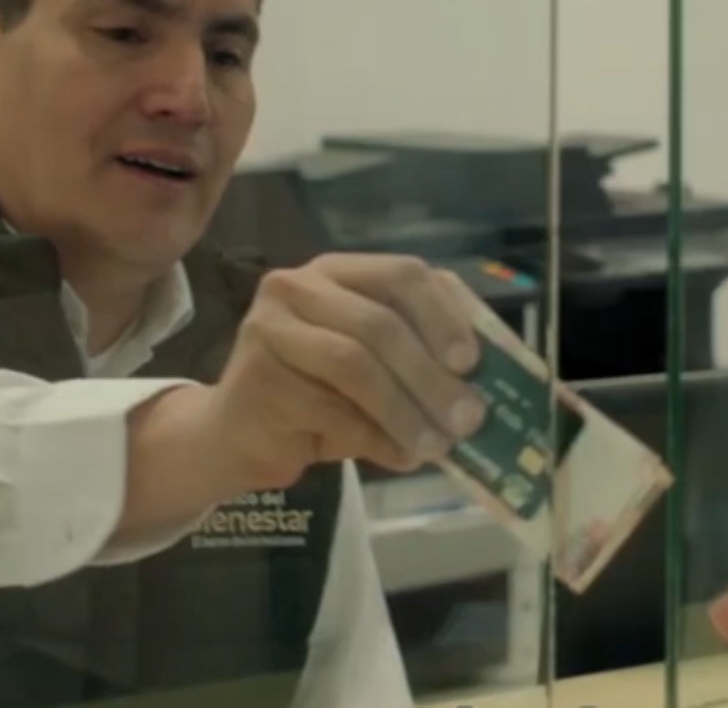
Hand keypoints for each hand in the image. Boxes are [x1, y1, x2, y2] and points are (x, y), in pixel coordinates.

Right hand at [197, 254, 488, 486]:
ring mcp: (270, 328)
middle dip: (431, 375)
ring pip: (356, 365)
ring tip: (437, 445)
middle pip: (380, 323)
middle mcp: (298, 286)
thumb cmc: (321, 394)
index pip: (401, 274)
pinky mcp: (257, 378)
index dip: (442, 316)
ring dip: (406, 410)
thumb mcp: (377, 365)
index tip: (472, 362)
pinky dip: (376, 438)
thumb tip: (488, 377)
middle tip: (468, 418)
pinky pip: (331, 409)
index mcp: (339, 271)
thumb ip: (420, 354)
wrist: (240, 436)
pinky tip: (401, 457)